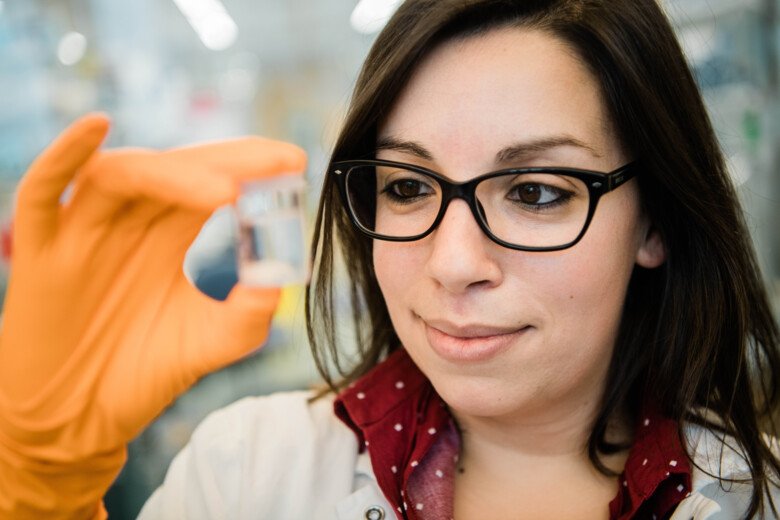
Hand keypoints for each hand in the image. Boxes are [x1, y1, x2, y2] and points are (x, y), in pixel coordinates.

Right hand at [0, 114, 306, 517]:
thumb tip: (281, 277)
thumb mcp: (211, 340)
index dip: (249, 168)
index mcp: (166, 236)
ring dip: (172, 174)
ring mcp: (82, 233)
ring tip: (226, 189)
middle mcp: (127, 224)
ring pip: (121, 176)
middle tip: (278, 160)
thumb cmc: (143, 374)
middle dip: (227, 161)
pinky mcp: (40, 253)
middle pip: (174, 170)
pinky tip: (97, 128)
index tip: (295, 163)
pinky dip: (61, 157)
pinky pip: (40, 193)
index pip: (209, 183)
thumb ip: (250, 311)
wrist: (79, 422)